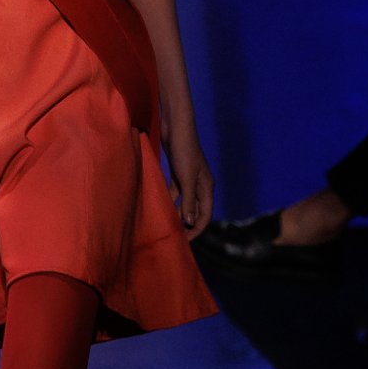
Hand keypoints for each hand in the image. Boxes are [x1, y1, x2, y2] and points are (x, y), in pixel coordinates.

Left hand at [161, 115, 213, 239]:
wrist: (176, 127)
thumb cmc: (184, 151)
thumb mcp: (186, 178)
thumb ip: (189, 201)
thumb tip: (191, 222)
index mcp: (206, 187)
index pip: (205, 215)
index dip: (196, 229)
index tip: (185, 241)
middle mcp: (200, 185)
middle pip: (196, 210)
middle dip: (187, 224)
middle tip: (175, 237)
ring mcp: (189, 179)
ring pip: (185, 202)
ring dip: (178, 213)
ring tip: (167, 225)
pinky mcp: (178, 173)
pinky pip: (175, 192)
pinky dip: (170, 200)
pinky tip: (161, 207)